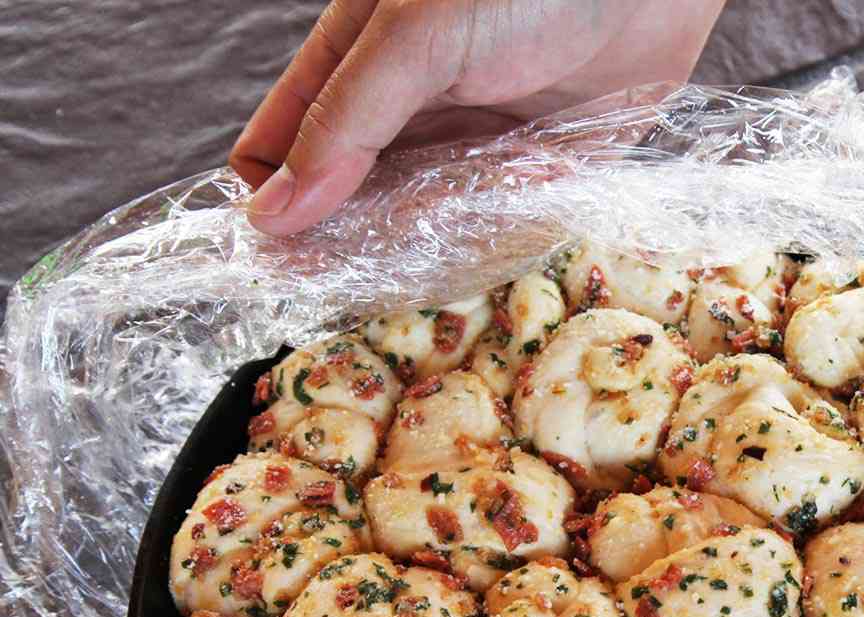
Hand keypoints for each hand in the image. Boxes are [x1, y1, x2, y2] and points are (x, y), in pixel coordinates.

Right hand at [232, 0, 725, 235]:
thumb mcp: (417, 37)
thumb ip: (346, 122)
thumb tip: (272, 215)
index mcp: (357, 61)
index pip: (281, 147)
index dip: (274, 205)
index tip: (285, 263)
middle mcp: (410, 109)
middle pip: (354, 201)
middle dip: (356, 244)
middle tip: (364, 281)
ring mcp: (473, 144)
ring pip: (427, 226)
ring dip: (433, 248)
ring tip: (452, 239)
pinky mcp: (540, 171)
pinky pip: (503, 228)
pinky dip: (500, 242)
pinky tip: (509, 224)